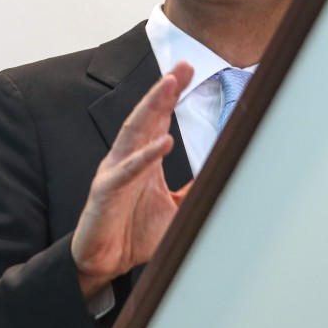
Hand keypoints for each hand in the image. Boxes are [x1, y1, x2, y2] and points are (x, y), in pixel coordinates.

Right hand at [71, 61, 193, 299]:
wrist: (104, 261)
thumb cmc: (134, 233)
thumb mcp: (175, 210)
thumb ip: (194, 190)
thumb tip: (224, 175)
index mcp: (142, 159)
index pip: (158, 119)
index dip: (171, 94)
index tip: (188, 69)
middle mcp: (127, 158)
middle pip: (146, 116)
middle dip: (164, 90)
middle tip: (183, 65)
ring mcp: (115, 172)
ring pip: (134, 132)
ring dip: (151, 107)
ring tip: (169, 85)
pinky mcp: (106, 192)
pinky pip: (127, 171)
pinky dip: (146, 156)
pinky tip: (164, 142)